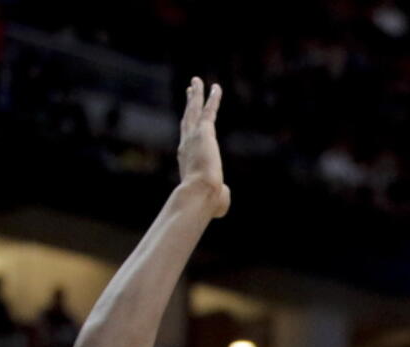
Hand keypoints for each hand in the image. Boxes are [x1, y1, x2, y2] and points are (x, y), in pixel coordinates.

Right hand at [178, 77, 230, 217]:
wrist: (199, 194)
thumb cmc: (206, 202)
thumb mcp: (213, 200)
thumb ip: (219, 196)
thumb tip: (223, 198)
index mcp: (186, 161)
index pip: (187, 140)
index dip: (188, 128)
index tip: (188, 119)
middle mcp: (186, 146)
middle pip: (186, 120)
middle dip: (189, 105)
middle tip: (190, 91)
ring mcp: (193, 137)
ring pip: (194, 110)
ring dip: (195, 95)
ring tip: (196, 81)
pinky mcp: (204, 132)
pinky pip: (210, 110)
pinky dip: (212, 98)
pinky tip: (216, 87)